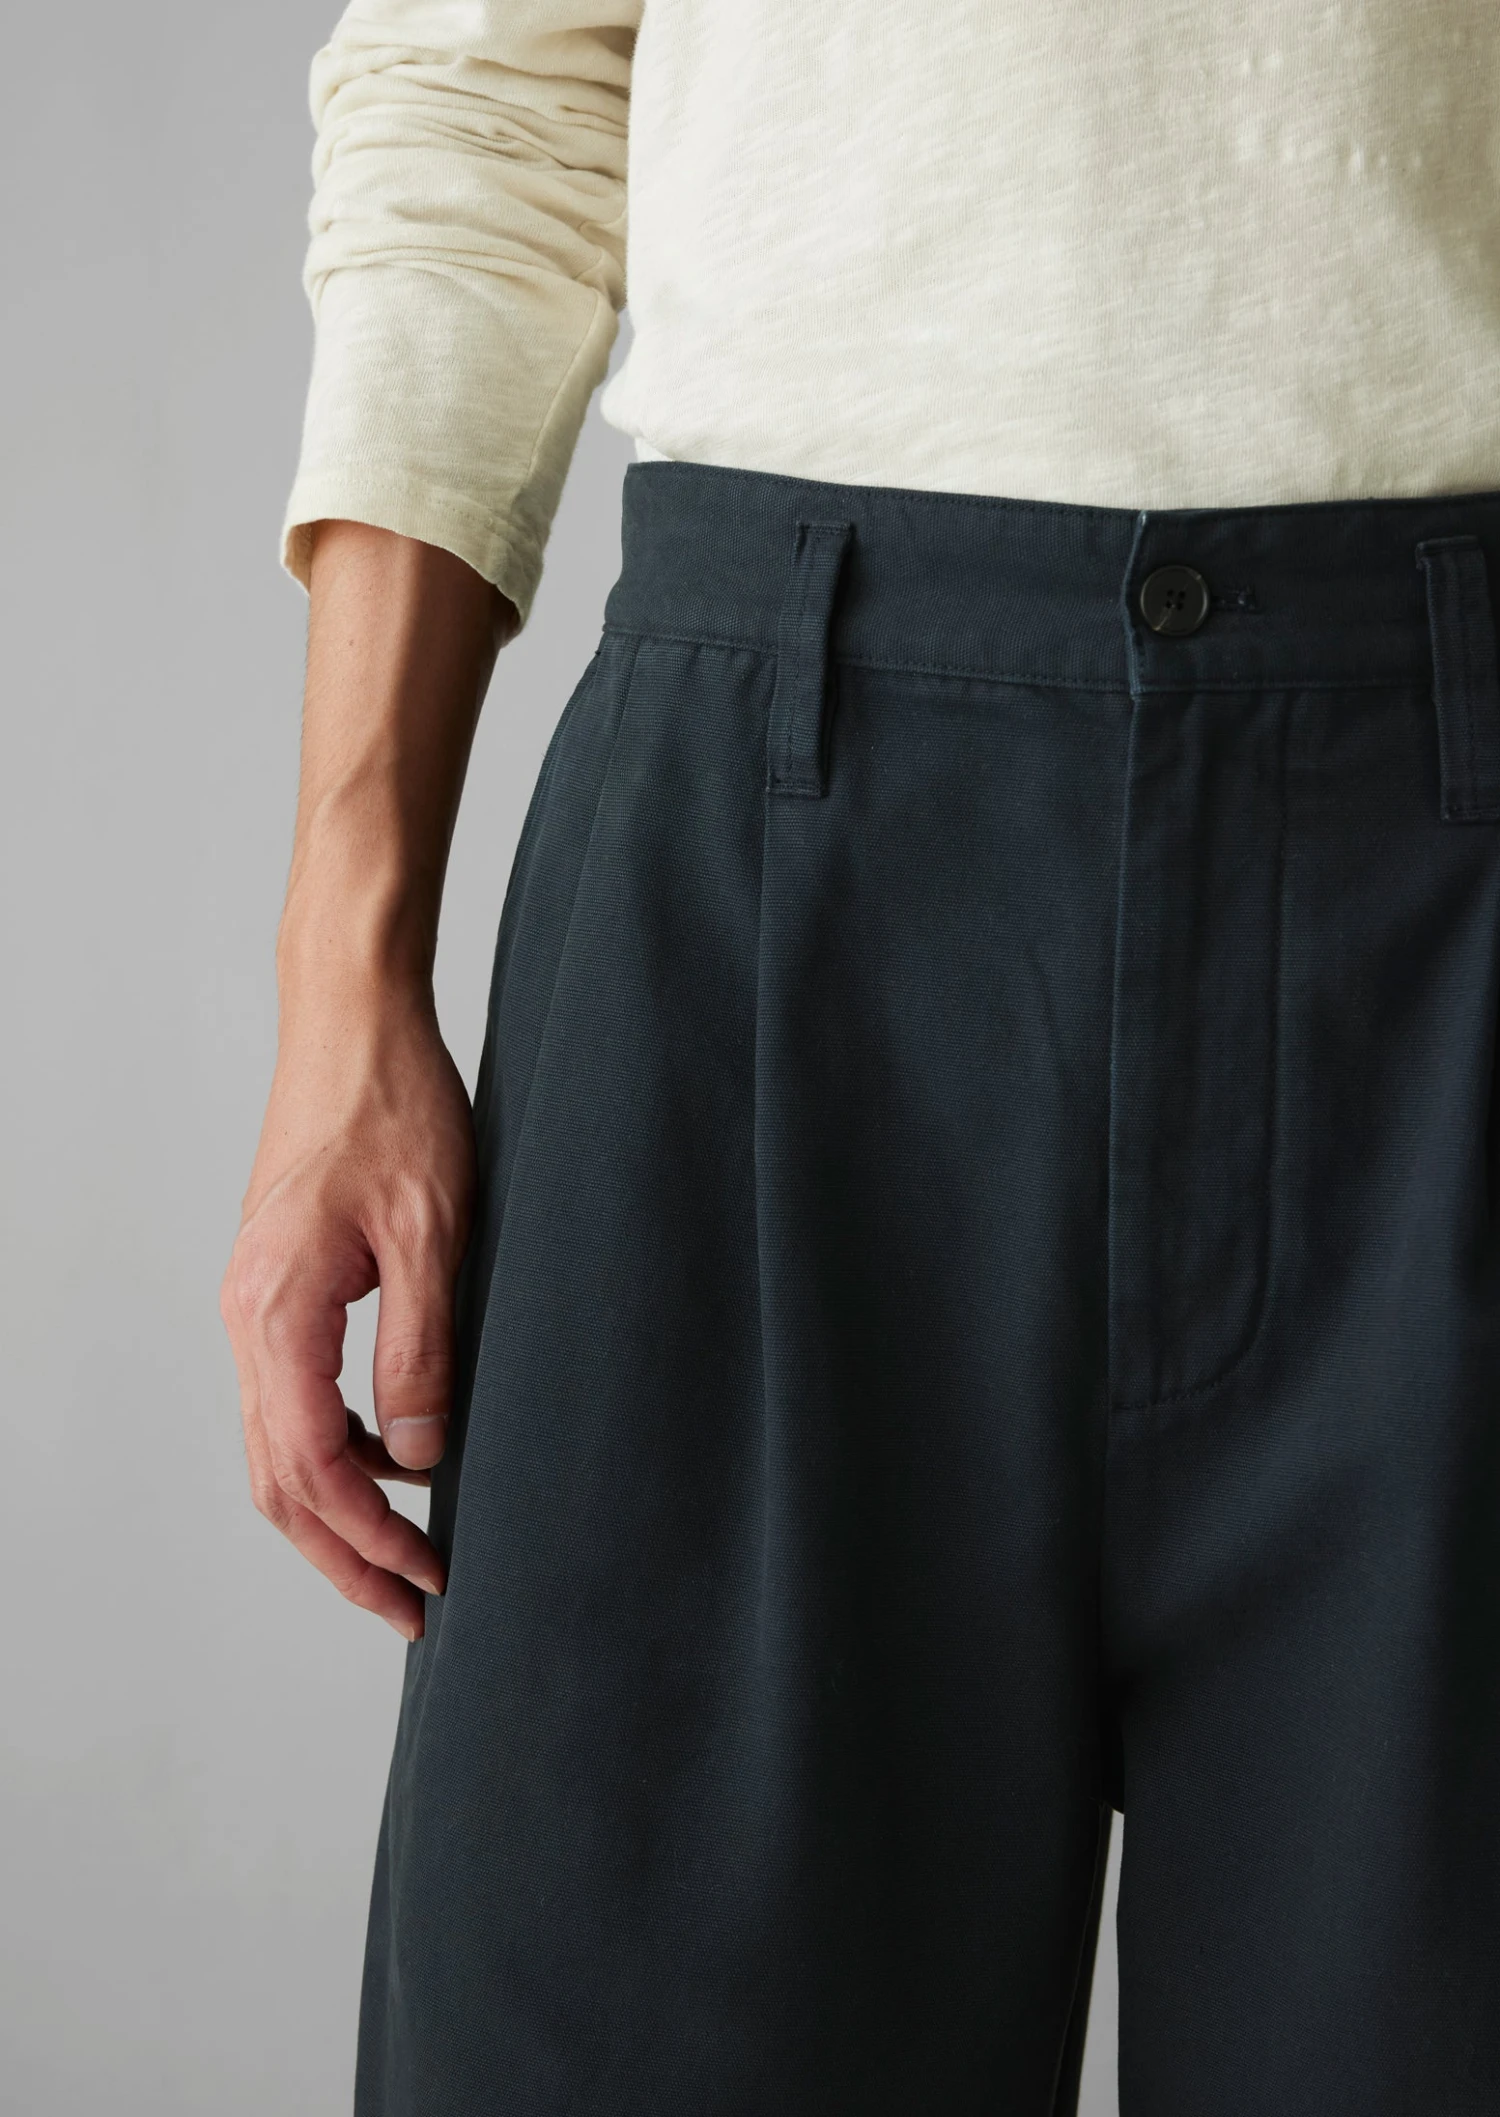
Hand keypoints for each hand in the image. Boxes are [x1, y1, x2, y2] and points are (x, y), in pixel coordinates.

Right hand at [222, 519, 509, 1638]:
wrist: (352, 1022)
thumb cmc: (395, 1109)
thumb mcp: (434, 1235)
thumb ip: (423, 1352)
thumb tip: (422, 1457)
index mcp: (277, 1315)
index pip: (314, 1470)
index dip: (373, 1540)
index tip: (431, 1584)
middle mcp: (249, 1320)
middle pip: (278, 1479)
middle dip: (345, 1554)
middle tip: (413, 1609)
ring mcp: (255, 1304)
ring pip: (277, 1446)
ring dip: (336, 1511)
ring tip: (403, 1556)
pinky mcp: (277, 1285)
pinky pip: (290, 1399)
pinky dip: (332, 1451)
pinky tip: (392, 1461)